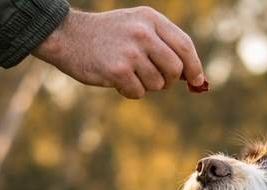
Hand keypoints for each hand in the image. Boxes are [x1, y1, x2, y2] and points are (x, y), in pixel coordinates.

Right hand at [33, 7, 205, 98]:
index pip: (185, 46)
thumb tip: (195, 76)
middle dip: (169, 80)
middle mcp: (143, 33)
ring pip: (157, 84)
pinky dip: (130, 92)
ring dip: (146, 85)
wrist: (68, 36)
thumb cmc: (108, 36)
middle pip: (175, 69)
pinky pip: (138, 92)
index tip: (198, 80)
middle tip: (155, 79)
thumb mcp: (137, 27)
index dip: (194, 67)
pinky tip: (117, 79)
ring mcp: (131, 51)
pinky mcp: (118, 70)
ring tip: (128, 73)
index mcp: (151, 19)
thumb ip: (163, 44)